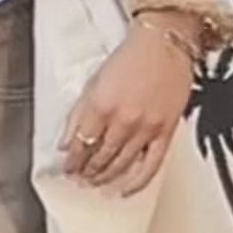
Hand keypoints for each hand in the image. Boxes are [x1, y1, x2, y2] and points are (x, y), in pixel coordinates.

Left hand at [62, 22, 191, 195]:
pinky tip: (125, 189)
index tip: (68, 168)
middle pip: (99, 157)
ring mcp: (145, 128)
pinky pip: (150, 167)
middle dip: (87, 171)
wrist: (164, 43)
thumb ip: (78, 114)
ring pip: (121, 165)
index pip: (80, 145)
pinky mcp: (165, 132)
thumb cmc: (132, 56)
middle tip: (81, 178)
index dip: (72, 161)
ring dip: (105, 177)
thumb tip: (66, 142)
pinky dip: (135, 183)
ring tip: (97, 182)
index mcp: (101, 105)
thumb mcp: (95, 81)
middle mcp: (123, 120)